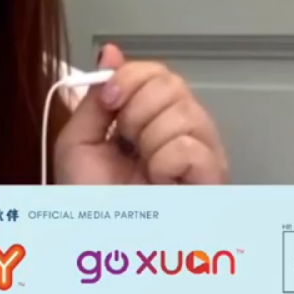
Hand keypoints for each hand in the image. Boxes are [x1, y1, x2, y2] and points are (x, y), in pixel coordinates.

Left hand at [51, 43, 228, 184]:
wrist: (95, 241)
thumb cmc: (89, 201)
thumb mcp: (79, 140)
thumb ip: (96, 97)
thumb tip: (111, 52)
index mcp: (151, 120)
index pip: (157, 72)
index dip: (131, 78)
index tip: (111, 103)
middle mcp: (183, 132)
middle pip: (173, 83)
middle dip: (136, 110)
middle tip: (126, 143)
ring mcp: (202, 155)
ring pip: (184, 111)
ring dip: (148, 139)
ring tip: (143, 167)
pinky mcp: (213, 178)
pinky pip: (190, 145)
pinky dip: (164, 161)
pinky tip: (160, 181)